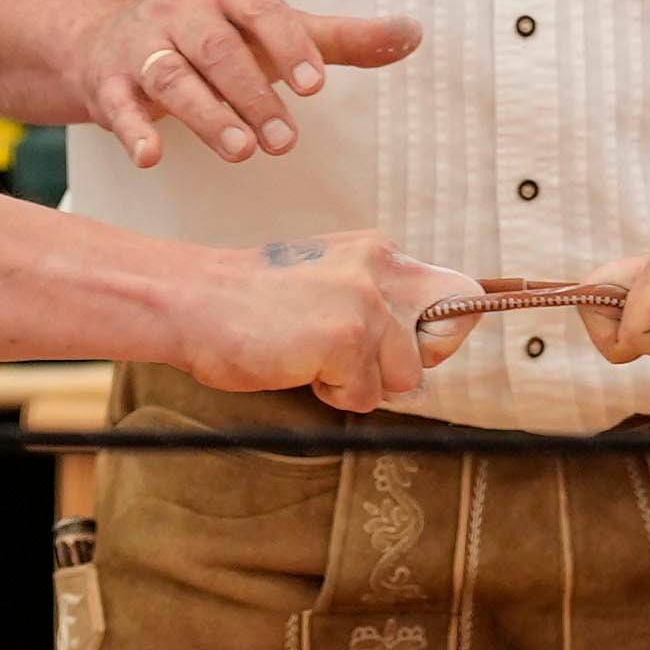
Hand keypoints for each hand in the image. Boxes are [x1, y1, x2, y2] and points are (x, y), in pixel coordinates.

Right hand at [63, 0, 418, 169]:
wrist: (109, 37)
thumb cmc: (213, 38)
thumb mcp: (273, 33)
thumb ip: (339, 39)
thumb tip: (415, 32)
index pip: (261, 12)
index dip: (287, 45)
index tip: (314, 87)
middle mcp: (180, 12)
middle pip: (216, 49)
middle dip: (252, 94)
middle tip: (286, 142)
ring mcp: (141, 48)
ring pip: (172, 77)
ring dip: (205, 115)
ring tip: (241, 151)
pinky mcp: (108, 84)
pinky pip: (119, 106)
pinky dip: (134, 130)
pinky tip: (151, 157)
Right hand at [182, 230, 457, 414]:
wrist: (191, 300)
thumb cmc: (250, 303)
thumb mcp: (326, 282)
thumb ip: (375, 302)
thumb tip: (424, 351)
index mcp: (377, 252)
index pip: (457, 292)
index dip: (443, 330)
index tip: (415, 347)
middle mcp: (381, 269)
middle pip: (445, 336)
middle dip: (409, 361)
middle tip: (355, 359)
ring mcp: (367, 304)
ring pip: (405, 376)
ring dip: (360, 382)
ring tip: (311, 356)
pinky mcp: (348, 339)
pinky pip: (365, 397)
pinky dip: (331, 393)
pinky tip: (297, 364)